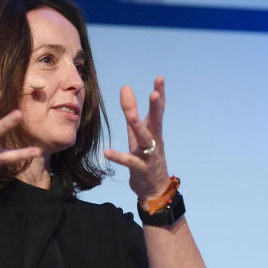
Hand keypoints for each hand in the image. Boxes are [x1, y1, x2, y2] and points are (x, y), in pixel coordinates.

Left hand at [104, 76, 170, 200]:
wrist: (155, 189)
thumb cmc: (146, 158)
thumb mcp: (139, 134)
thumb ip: (132, 112)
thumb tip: (125, 88)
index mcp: (154, 131)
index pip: (158, 110)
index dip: (160, 94)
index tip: (160, 78)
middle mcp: (154, 141)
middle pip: (156, 121)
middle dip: (156, 107)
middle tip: (155, 93)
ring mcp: (149, 155)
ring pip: (144, 139)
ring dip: (138, 126)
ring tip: (130, 115)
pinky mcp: (140, 169)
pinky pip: (129, 162)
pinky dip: (119, 157)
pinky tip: (107, 152)